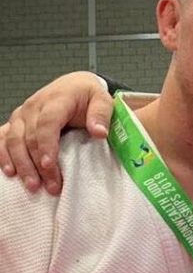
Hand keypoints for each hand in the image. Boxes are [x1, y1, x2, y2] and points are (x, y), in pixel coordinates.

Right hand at [0, 72, 112, 194]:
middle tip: (51, 186)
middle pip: (30, 137)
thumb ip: (101, 115)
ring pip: (14, 141)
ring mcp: (21, 115)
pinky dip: (3, 155)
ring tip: (32, 185)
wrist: (73, 86)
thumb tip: (99, 133)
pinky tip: (9, 172)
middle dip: (38, 164)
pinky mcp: (15, 123)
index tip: (50, 165)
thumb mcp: (103, 100)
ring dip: (21, 164)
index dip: (46, 145)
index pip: (47, 123)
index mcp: (56, 100)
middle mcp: (33, 107)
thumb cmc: (87, 96)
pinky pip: (2, 138)